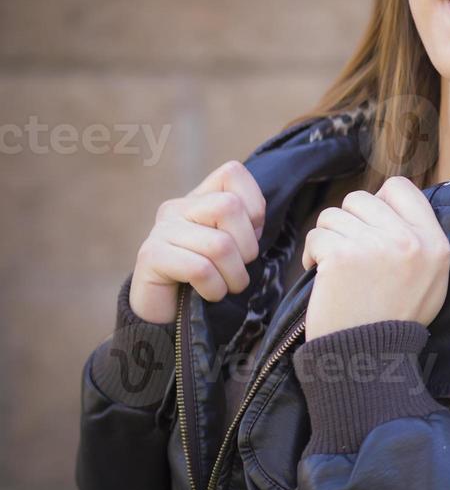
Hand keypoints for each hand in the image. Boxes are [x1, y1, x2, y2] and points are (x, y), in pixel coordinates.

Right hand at [130, 160, 265, 324]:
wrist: (167, 315)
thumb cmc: (208, 279)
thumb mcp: (233, 246)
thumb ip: (245, 224)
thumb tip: (259, 217)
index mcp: (199, 198)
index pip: (232, 173)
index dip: (254, 206)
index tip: (251, 235)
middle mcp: (177, 208)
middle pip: (229, 207)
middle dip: (248, 247)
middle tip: (240, 269)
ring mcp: (161, 230)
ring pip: (220, 244)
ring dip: (235, 275)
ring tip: (228, 286)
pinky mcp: (150, 256)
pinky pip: (200, 269)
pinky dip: (215, 288)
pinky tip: (209, 294)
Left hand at [300, 176, 449, 339]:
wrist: (369, 358)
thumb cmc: (396, 320)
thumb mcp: (432, 280)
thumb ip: (420, 241)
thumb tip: (392, 205)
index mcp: (435, 243)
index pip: (402, 189)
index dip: (380, 202)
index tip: (371, 225)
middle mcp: (409, 240)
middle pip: (362, 198)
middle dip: (348, 222)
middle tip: (349, 251)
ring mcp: (375, 246)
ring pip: (334, 215)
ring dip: (329, 238)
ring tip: (336, 267)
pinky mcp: (342, 256)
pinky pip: (317, 235)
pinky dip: (312, 255)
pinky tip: (321, 275)